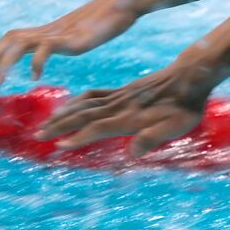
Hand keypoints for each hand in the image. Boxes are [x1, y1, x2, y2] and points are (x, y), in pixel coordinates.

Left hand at [0, 0, 142, 84]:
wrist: (129, 1)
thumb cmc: (117, 13)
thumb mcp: (92, 30)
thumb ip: (79, 36)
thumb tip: (75, 40)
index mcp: (54, 30)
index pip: (15, 36)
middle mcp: (53, 29)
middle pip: (10, 38)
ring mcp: (62, 33)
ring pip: (20, 43)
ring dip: (3, 61)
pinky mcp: (73, 37)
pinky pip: (45, 47)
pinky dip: (35, 60)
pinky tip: (35, 76)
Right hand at [37, 64, 212, 157]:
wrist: (191, 76)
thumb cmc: (186, 106)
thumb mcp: (177, 126)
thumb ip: (153, 137)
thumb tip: (132, 153)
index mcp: (131, 116)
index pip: (100, 127)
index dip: (80, 137)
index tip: (59, 145)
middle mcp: (121, 105)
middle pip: (85, 115)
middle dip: (61, 126)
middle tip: (39, 135)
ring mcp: (120, 96)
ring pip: (85, 104)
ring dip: (64, 113)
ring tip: (45, 123)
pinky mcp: (122, 90)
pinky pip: (94, 94)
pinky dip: (77, 100)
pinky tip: (69, 105)